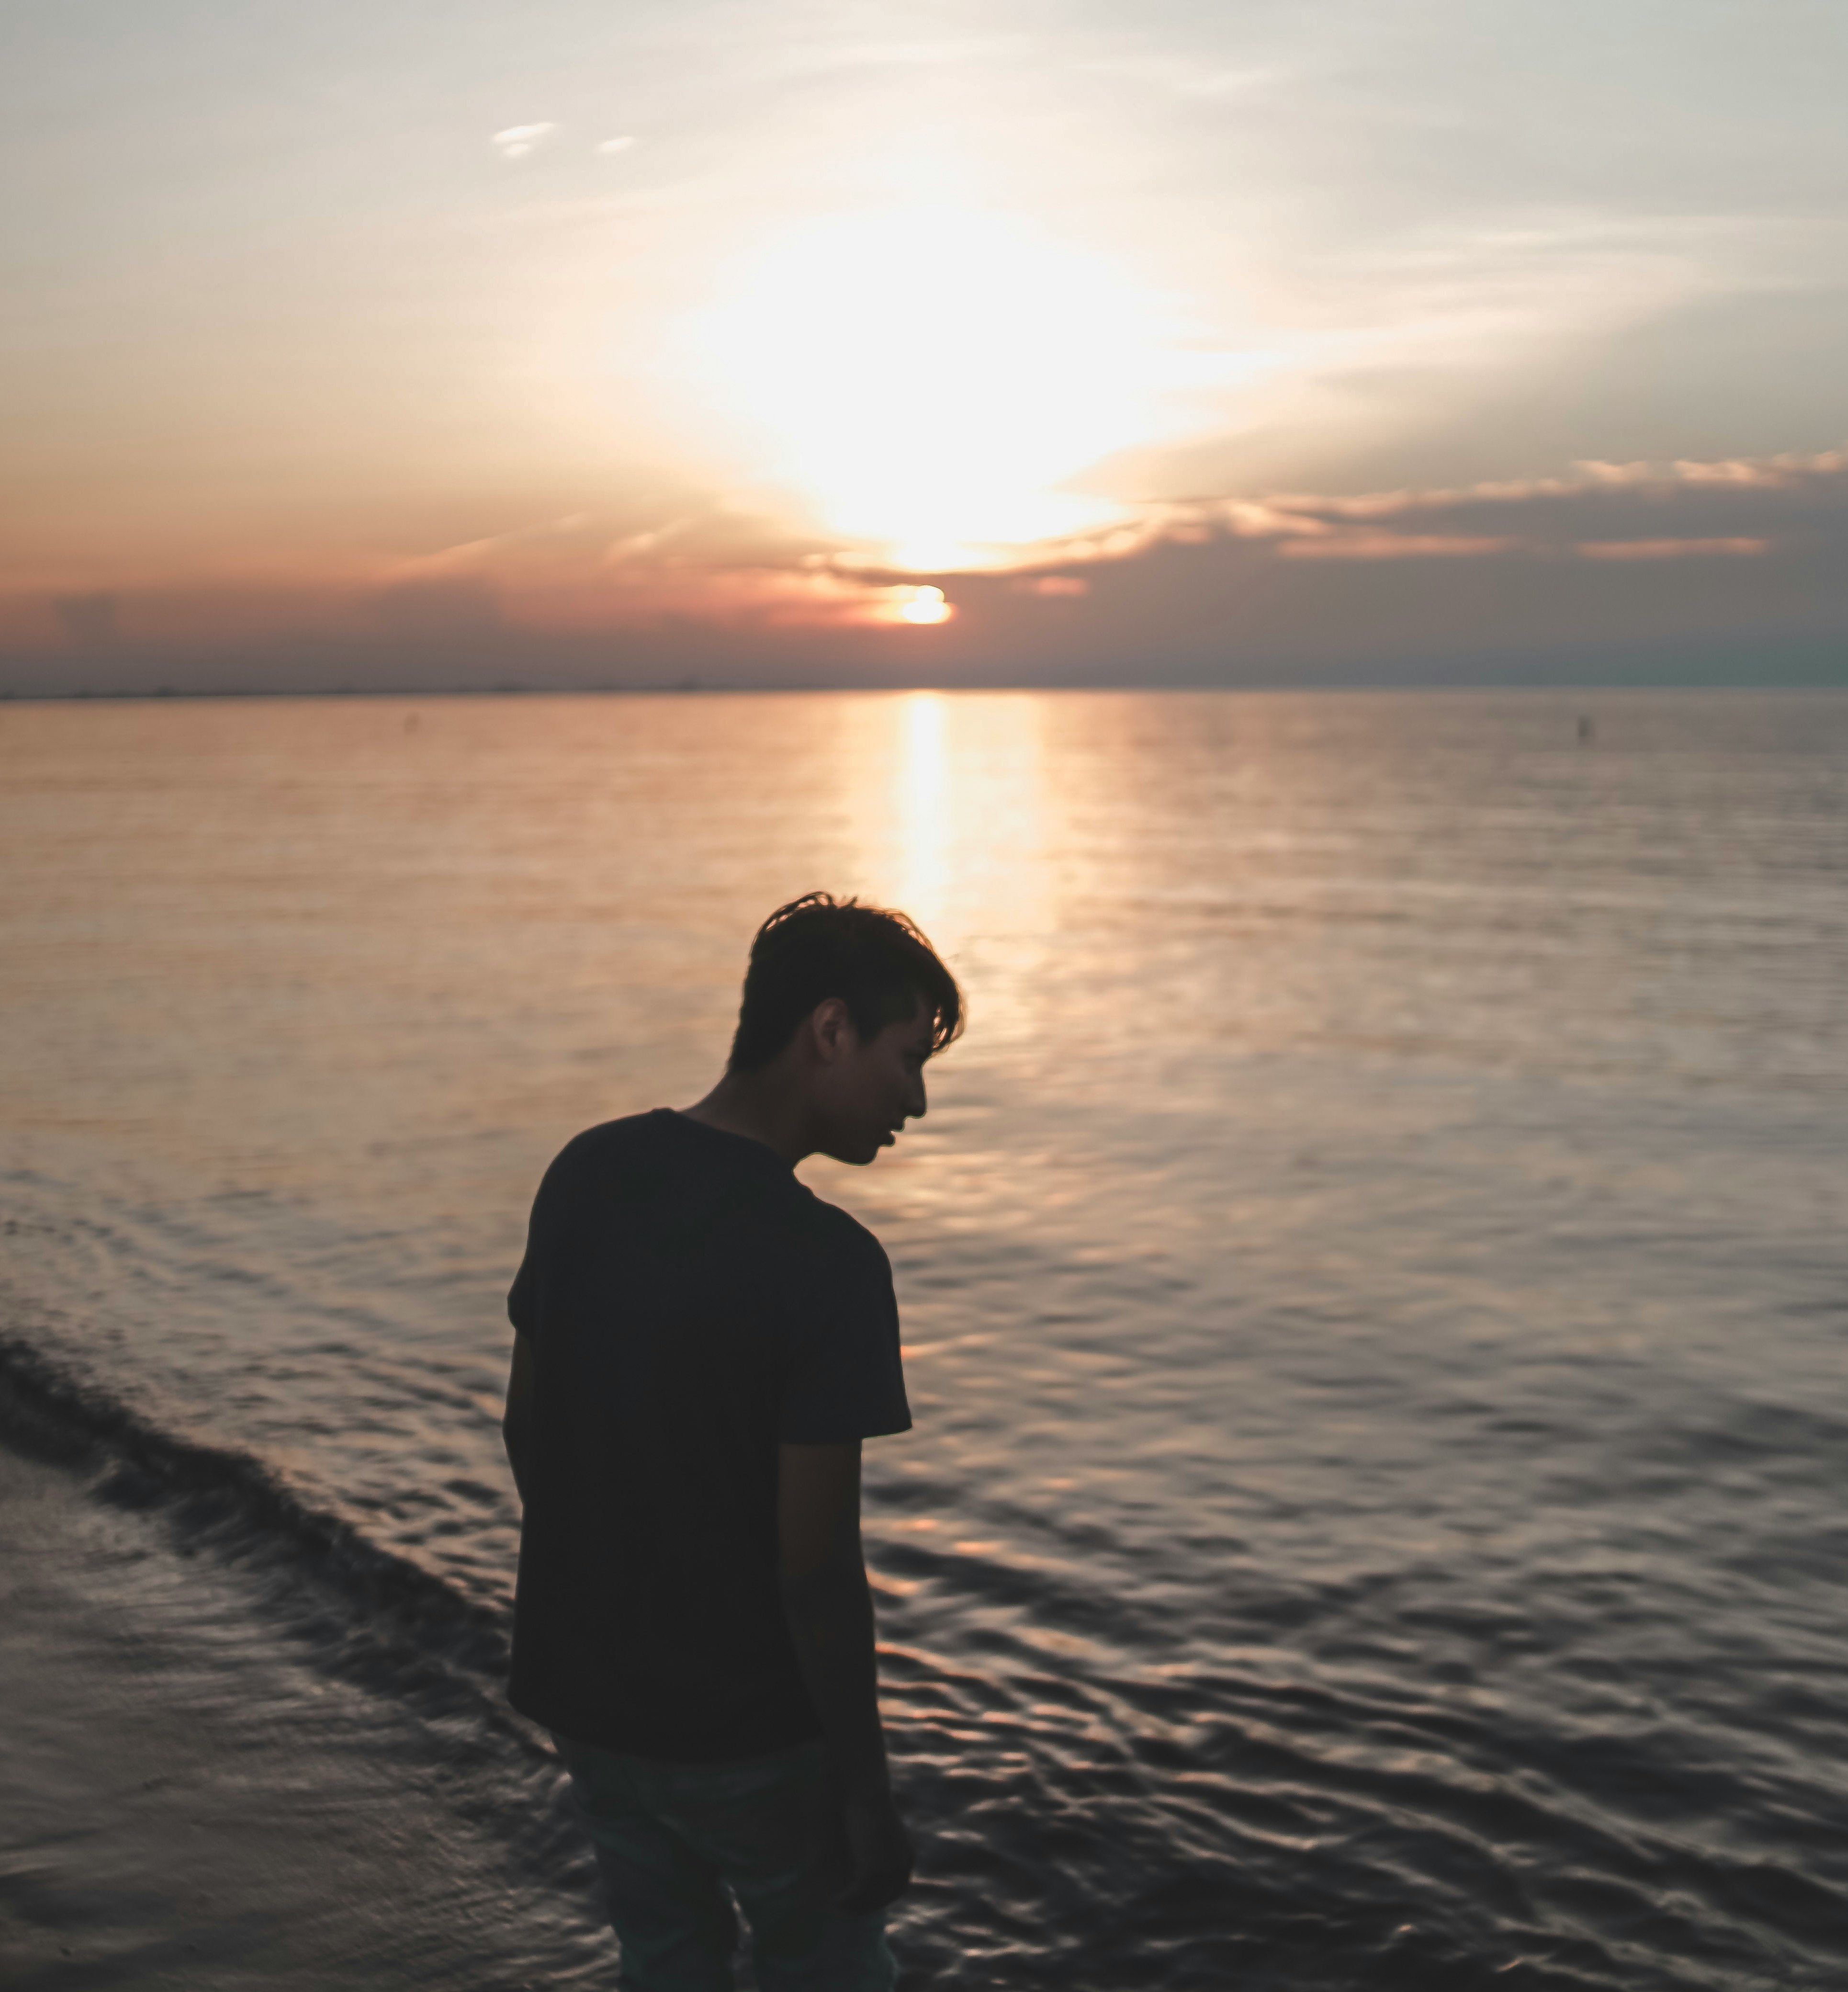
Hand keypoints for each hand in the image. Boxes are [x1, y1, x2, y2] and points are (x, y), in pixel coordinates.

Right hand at [838, 1787, 912, 1913]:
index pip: (896, 1890)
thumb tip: (863, 1861)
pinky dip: (844, 1901)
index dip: (879, 1899)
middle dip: (864, 1908)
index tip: (861, 1902)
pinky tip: (832, 1900)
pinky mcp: (872, 1871)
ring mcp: (888, 1871)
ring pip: (869, 1901)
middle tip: (845, 1910)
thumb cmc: (868, 1803)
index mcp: (906, 1858)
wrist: (865, 1790)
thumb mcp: (877, 1831)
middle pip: (883, 1899)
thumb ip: (875, 1849)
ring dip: (852, 1907)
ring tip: (835, 1906)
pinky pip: (857, 1895)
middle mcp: (901, 1868)